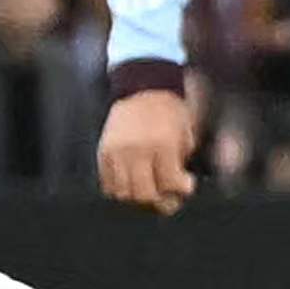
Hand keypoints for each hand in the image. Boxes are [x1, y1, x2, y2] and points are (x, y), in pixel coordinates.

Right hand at [97, 87, 197, 212]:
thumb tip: (177, 191)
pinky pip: (108, 184)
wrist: (144, 88)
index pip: (170, 183)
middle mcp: (137, 150)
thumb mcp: (185, 134)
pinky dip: (120, 189)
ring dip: (138, 197)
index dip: (181, 189)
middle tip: (167, 197)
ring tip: (149, 190)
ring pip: (124, 193)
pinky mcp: (104, 152)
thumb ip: (181, 163)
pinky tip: (132, 184)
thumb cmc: (169, 111)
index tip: (185, 186)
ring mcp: (117, 152)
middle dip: (159, 200)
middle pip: (145, 194)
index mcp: (162, 144)